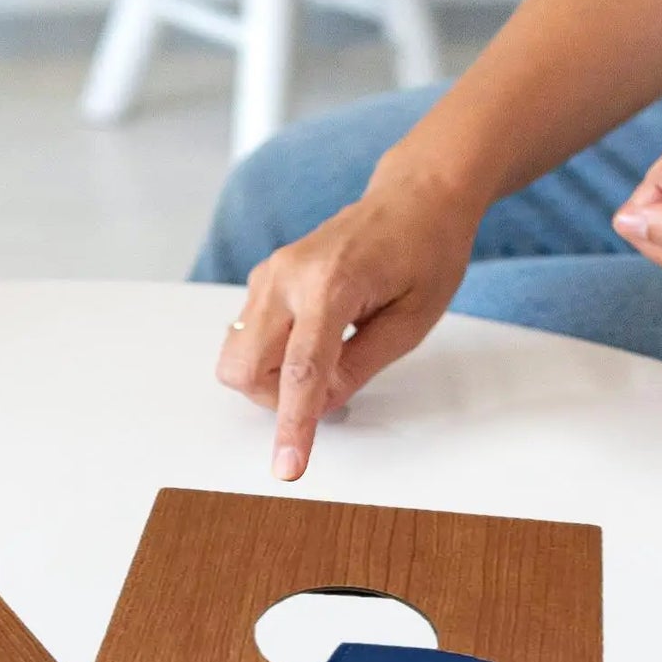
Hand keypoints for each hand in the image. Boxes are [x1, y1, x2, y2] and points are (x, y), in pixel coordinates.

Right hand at [216, 162, 482, 480]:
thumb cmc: (425, 250)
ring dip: (272, 380)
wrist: (416, 195)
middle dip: (276, 398)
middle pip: (245, 369)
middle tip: (326, 385)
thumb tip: (319, 405)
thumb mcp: (412, 321)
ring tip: (322, 361)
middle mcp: (287, 276)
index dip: (293, 424)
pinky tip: (311, 340)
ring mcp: (268, 275)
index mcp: (332, 283)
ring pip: (236, 359)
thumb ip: (359, 366)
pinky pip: (245, 339)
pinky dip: (272, 358)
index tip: (287, 466)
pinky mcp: (263, 281)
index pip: (301, 369)